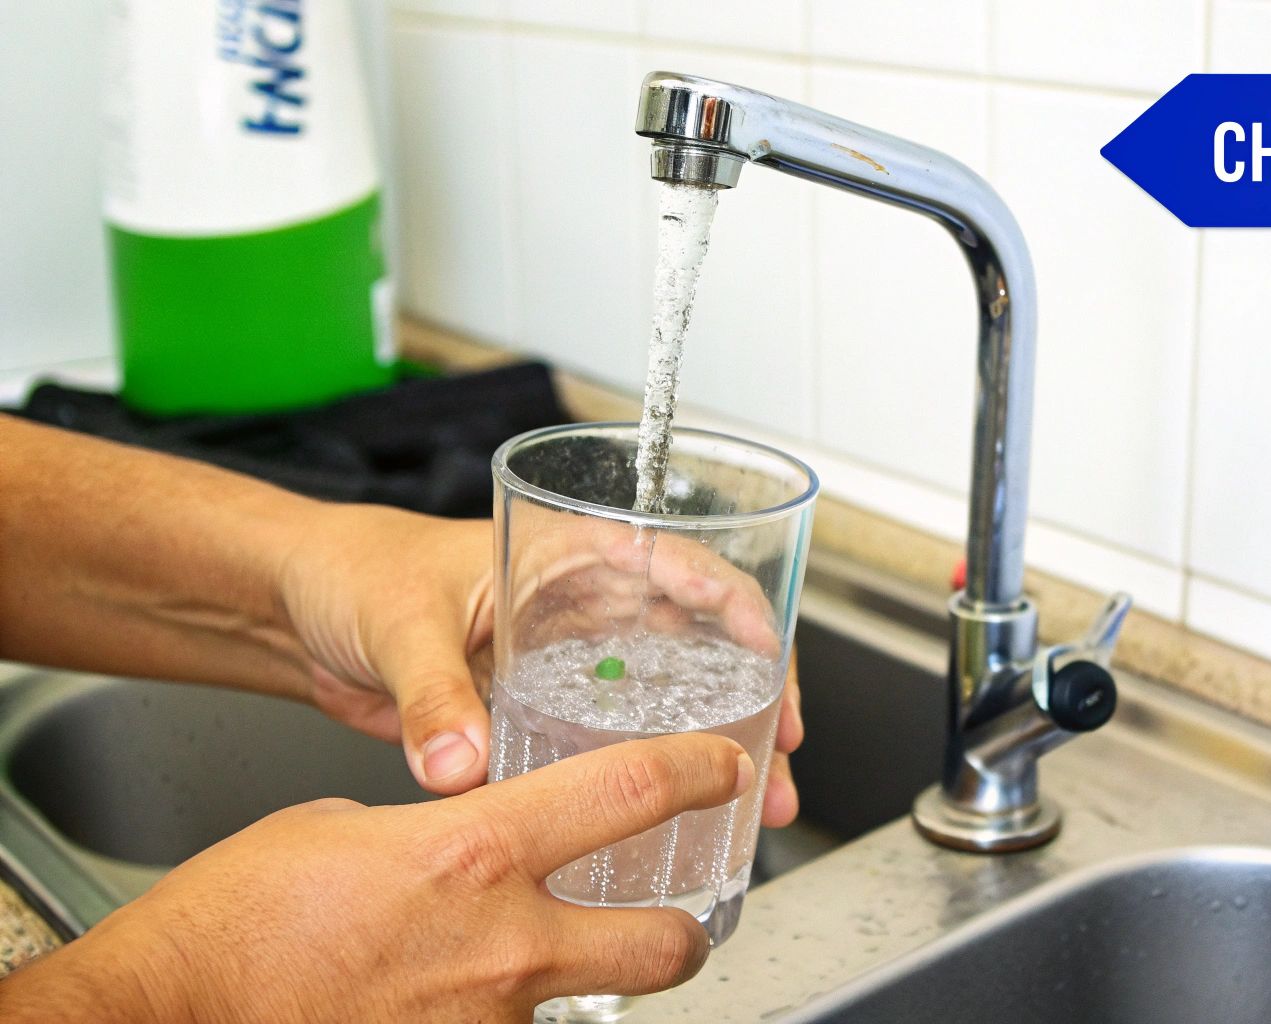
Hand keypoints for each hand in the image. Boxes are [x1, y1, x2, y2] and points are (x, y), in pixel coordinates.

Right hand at [0, 734, 753, 1022]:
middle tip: (673, 920)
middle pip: (666, 945)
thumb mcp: (340, 829)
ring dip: (555, 988)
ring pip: (575, 1007)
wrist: (165, 1017)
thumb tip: (451, 844)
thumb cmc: (231, 922)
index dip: (697, 774)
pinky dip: (486, 1022)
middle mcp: (503, 946)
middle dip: (684, 933)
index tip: (724, 769)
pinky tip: (436, 1004)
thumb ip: (429, 833)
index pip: (630, 793)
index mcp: (476, 852)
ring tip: (491, 973)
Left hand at [277, 505, 803, 824]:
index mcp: (567, 552)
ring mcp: (568, 662)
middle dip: (752, 695)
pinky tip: (675, 818)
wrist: (297, 614)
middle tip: (779, 753)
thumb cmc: (352, 571)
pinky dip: (648, 779)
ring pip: (668, 699)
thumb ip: (431, 694)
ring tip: (754, 803)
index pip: (679, 562)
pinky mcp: (541, 713)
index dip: (736, 604)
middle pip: (698, 642)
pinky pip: (612, 745)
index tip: (769, 652)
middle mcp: (583, 606)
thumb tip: (458, 758)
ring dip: (713, 746)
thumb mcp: (401, 623)